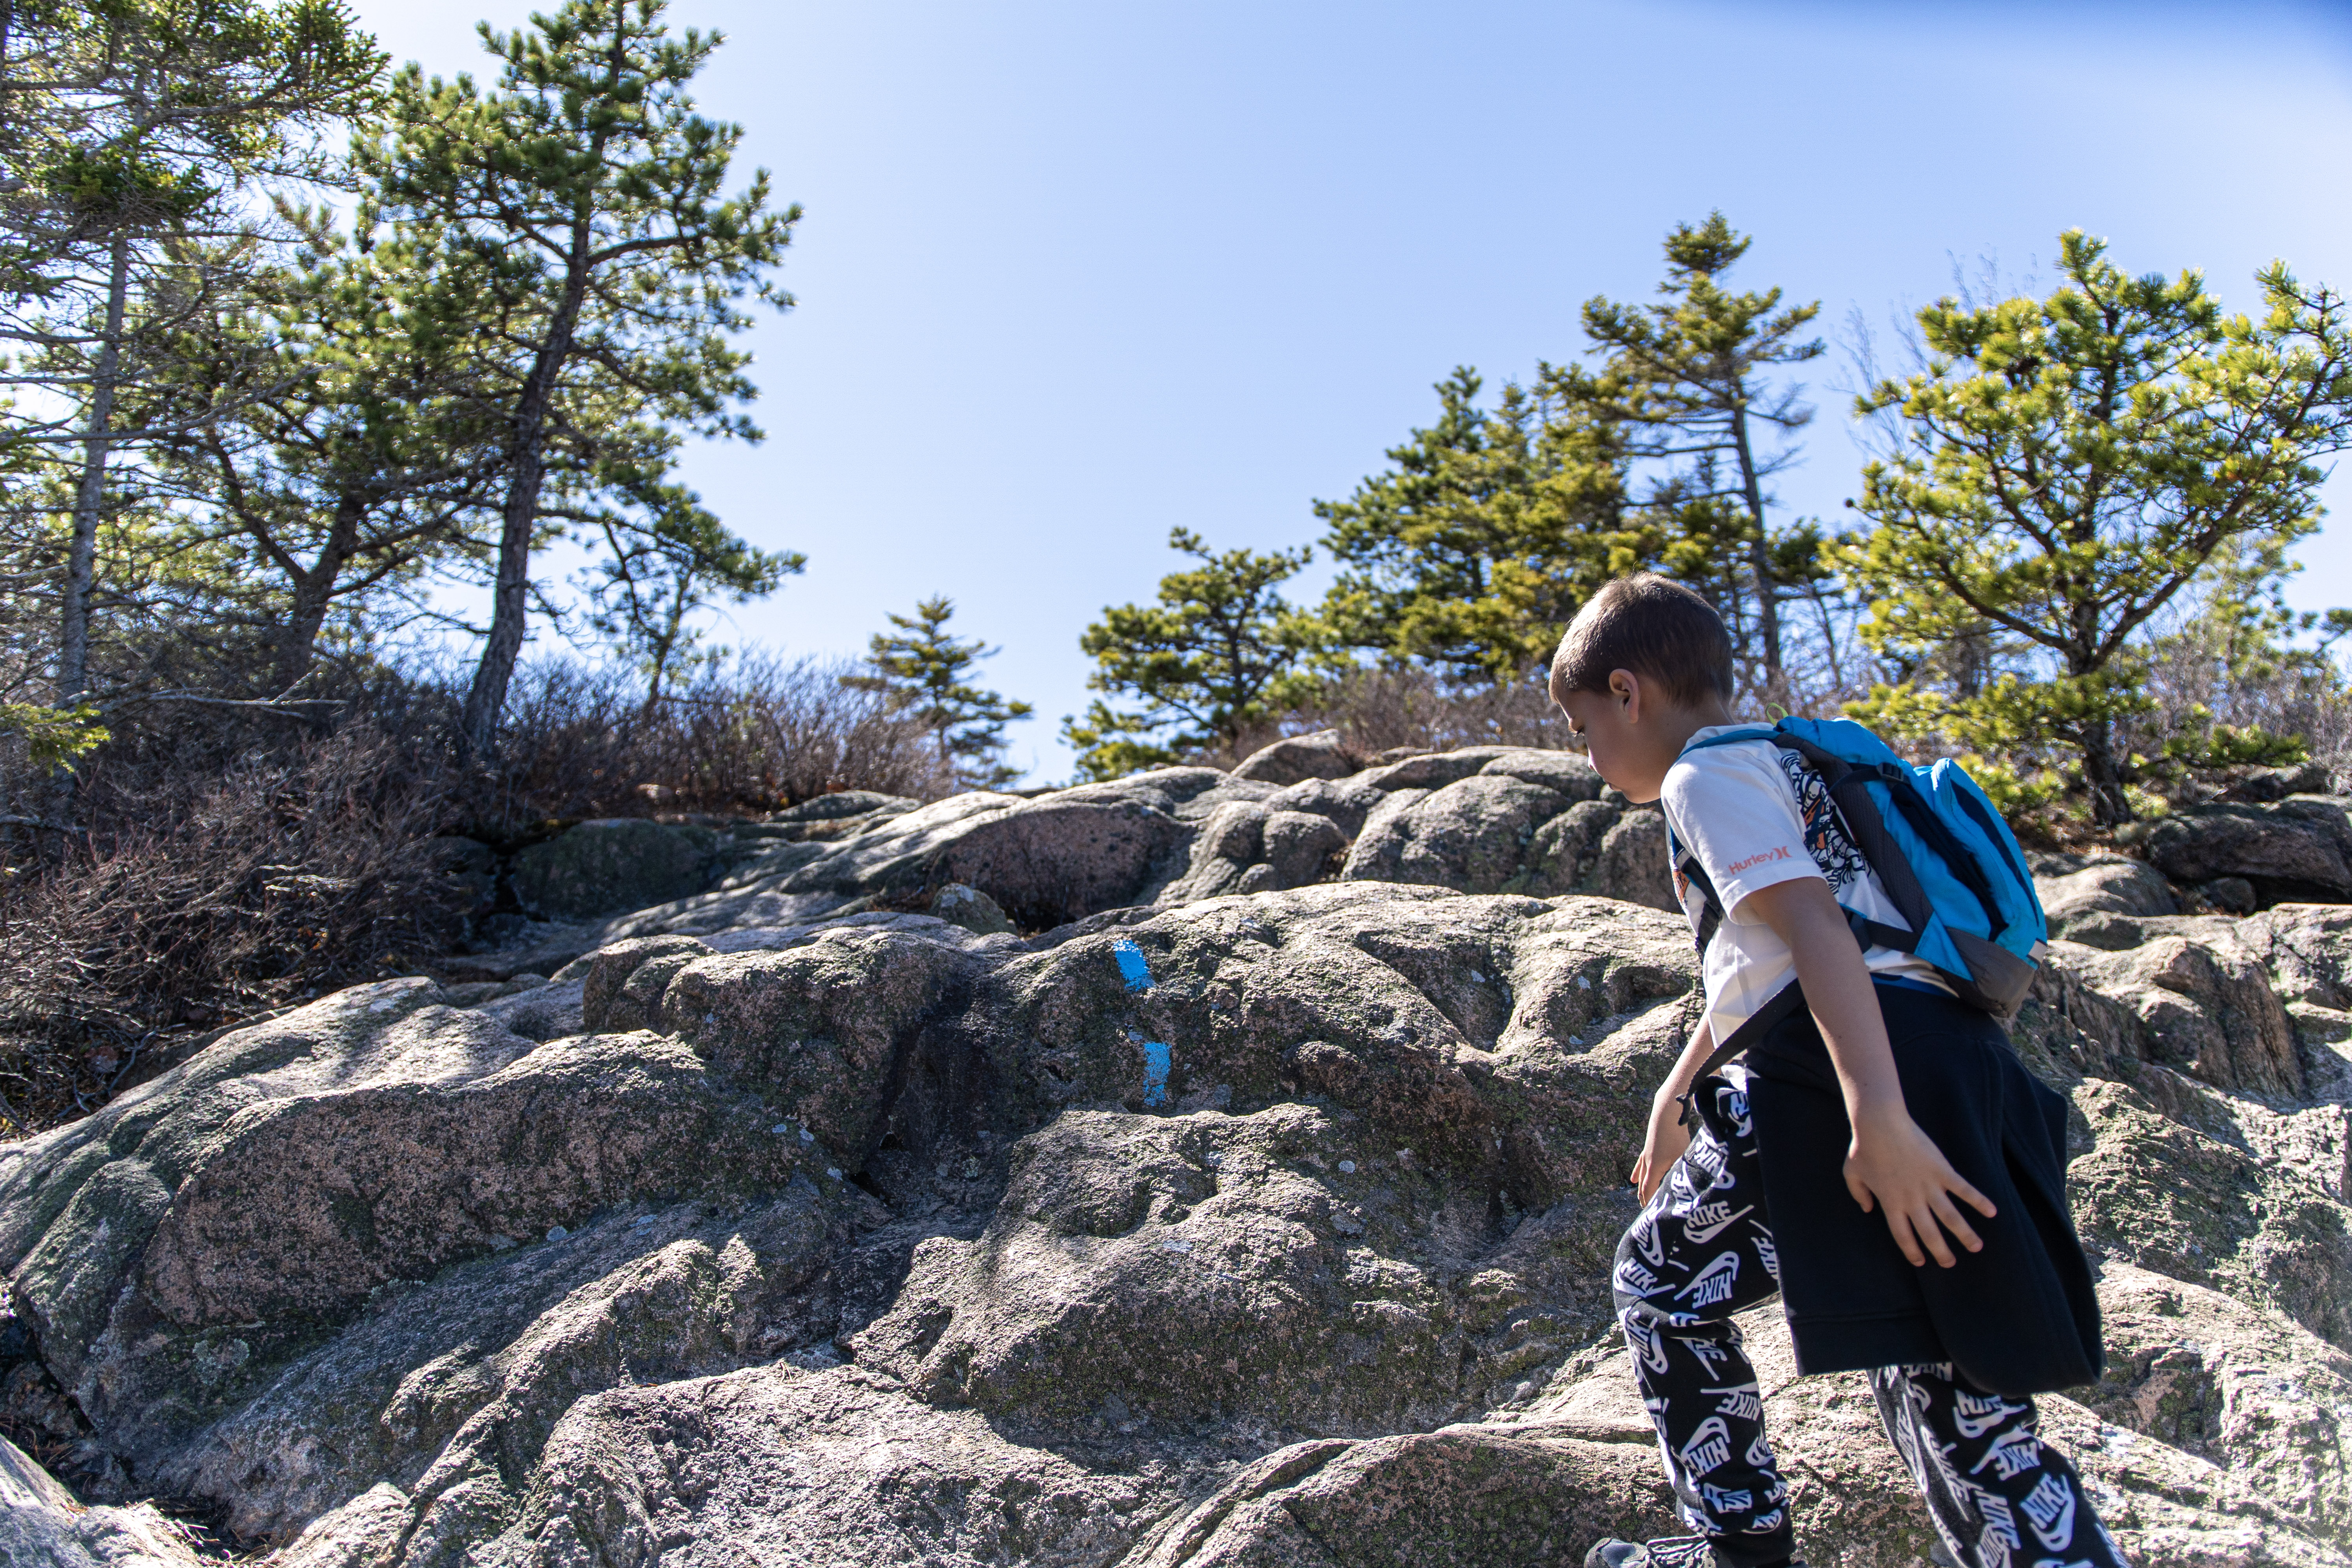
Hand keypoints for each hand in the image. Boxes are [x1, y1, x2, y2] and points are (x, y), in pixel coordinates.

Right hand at [1630, 1086, 1692, 1205]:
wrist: (1666, 1114)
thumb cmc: (1676, 1136)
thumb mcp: (1683, 1157)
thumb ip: (1684, 1172)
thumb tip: (1693, 1187)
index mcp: (1655, 1168)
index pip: (1649, 1191)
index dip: (1649, 1203)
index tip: (1650, 1214)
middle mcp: (1648, 1163)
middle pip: (1643, 1185)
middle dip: (1644, 1198)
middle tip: (1645, 1210)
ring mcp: (1646, 1155)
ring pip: (1641, 1175)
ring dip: (1640, 1187)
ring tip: (1638, 1197)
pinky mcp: (1648, 1147)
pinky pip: (1640, 1164)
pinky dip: (1637, 1173)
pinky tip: (1633, 1177)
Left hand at [1843, 1102, 1997, 1267]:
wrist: (1879, 1124)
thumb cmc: (1863, 1147)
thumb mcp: (1851, 1174)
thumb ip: (1858, 1194)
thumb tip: (1866, 1209)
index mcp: (1890, 1203)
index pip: (1903, 1235)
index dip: (1912, 1251)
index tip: (1920, 1262)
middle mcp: (1911, 1200)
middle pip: (1929, 1233)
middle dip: (1941, 1252)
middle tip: (1950, 1264)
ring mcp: (1928, 1186)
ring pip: (1950, 1217)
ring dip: (1965, 1234)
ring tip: (1976, 1247)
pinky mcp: (1942, 1170)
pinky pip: (1964, 1189)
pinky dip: (1979, 1201)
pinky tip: (1992, 1212)